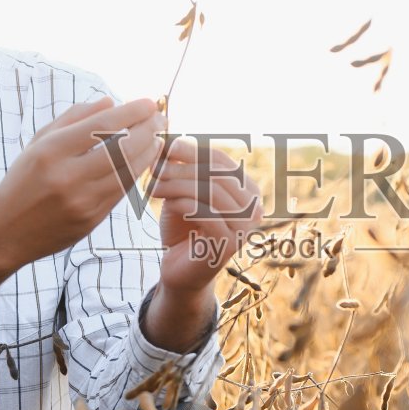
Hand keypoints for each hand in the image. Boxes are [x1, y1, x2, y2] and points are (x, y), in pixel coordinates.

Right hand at [0, 96, 167, 271]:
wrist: (6, 231)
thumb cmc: (23, 180)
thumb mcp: (39, 142)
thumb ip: (74, 118)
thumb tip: (109, 102)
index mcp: (52, 151)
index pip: (102, 125)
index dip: (132, 112)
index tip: (149, 103)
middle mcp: (67, 176)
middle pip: (122, 148)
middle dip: (148, 129)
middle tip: (161, 118)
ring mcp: (81, 201)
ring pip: (128, 172)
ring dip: (149, 152)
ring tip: (158, 138)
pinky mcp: (91, 220)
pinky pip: (122, 191)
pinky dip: (137, 173)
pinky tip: (144, 160)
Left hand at [148, 137, 261, 297]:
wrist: (179, 269)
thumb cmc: (182, 227)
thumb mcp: (183, 192)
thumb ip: (184, 169)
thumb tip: (171, 140)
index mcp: (249, 191)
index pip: (221, 161)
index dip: (192, 150)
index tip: (164, 146)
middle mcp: (255, 208)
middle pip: (216, 175)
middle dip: (182, 168)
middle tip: (154, 167)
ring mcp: (246, 228)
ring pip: (211, 192)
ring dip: (178, 184)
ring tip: (153, 185)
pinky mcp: (230, 245)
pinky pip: (206, 214)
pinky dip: (183, 204)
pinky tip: (166, 203)